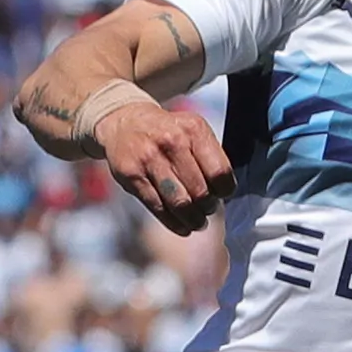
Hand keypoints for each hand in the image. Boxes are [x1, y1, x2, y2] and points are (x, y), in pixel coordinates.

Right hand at [92, 98, 231, 237]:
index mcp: (193, 129)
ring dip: (192, 219)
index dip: (225, 190)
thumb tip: (223, 195)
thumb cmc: (168, 132)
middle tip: (208, 210)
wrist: (125, 123)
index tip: (223, 195)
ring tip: (197, 222)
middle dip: (208, 207)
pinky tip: (182, 227)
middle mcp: (172, 141)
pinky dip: (174, 223)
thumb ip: (208, 156)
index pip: (219, 171)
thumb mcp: (191, 131)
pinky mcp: (131, 176)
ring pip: (179, 202)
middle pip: (200, 190)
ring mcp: (149, 159)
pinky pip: (158, 207)